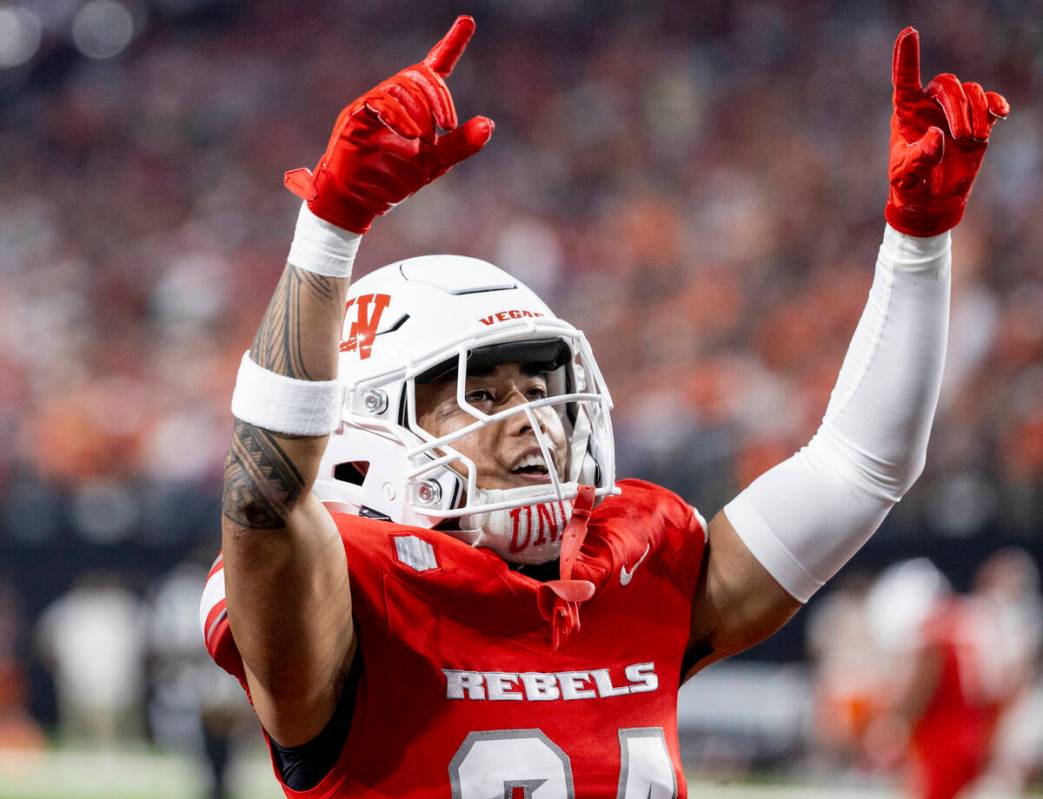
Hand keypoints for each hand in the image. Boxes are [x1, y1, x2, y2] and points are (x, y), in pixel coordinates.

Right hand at [284, 16, 493, 232]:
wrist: (358, 203)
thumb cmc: (390, 182)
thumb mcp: (433, 164)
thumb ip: (460, 145)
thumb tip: (488, 124)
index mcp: (413, 106)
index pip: (434, 66)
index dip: (452, 44)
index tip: (468, 22)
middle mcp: (392, 98)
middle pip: (419, 75)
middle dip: (439, 97)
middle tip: (448, 124)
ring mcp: (372, 105)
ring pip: (400, 86)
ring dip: (421, 109)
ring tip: (426, 138)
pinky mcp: (356, 116)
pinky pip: (380, 102)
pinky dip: (399, 116)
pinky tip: (411, 135)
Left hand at [885, 27, 1008, 236]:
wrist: (931, 201)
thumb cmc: (911, 187)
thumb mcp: (906, 177)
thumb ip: (919, 158)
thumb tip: (937, 136)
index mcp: (906, 114)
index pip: (904, 80)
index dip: (906, 56)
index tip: (909, 33)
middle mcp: (929, 106)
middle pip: (947, 84)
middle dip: (958, 106)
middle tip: (961, 137)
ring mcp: (954, 112)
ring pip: (971, 91)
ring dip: (975, 113)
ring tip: (972, 140)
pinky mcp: (976, 121)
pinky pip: (989, 102)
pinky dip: (996, 105)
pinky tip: (1001, 114)